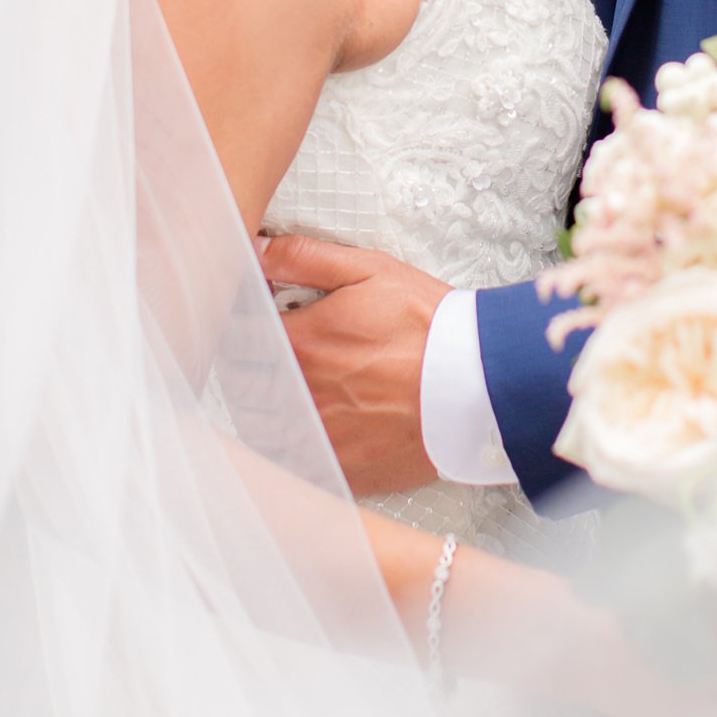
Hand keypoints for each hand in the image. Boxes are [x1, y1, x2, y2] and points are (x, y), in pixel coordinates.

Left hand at [257, 234, 447, 495]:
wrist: (477, 383)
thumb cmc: (427, 325)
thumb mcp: (370, 270)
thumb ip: (303, 257)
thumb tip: (254, 249)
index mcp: (301, 341)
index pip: (239, 333)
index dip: (244, 323)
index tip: (259, 318)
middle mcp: (300, 392)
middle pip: (243, 380)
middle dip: (252, 361)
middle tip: (278, 349)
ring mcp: (317, 434)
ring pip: (259, 423)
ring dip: (264, 402)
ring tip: (294, 384)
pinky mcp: (337, 467)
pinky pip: (290, 460)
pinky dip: (291, 441)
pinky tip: (312, 421)